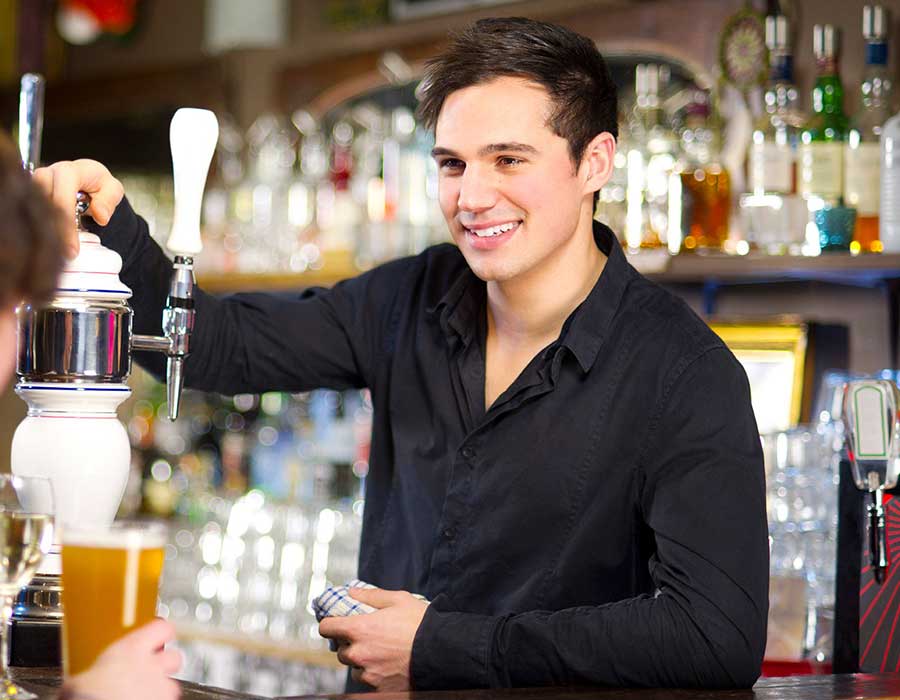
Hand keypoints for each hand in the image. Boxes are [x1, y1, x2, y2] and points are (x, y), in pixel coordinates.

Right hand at [32, 159, 123, 257]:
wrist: (88, 179)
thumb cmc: (99, 184)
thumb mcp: (112, 189)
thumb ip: (109, 200)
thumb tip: (101, 216)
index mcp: (69, 171)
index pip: (63, 198)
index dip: (66, 225)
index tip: (72, 249)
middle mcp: (47, 174)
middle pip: (40, 203)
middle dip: (50, 232)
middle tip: (61, 255)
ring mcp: (34, 183)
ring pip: (29, 208)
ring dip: (41, 232)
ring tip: (55, 253)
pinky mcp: (28, 194)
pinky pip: (27, 212)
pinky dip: (36, 229)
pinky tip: (46, 246)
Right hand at [62, 618, 181, 699]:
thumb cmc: (85, 696)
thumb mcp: (81, 678)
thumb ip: (92, 672)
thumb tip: (80, 681)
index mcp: (132, 649)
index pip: (162, 627)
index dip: (162, 632)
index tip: (158, 634)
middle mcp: (152, 665)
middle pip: (175, 656)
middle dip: (167, 663)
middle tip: (152, 670)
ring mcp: (160, 687)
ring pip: (172, 683)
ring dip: (162, 687)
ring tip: (144, 693)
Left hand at [318, 587, 428, 690]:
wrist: (442, 652)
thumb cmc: (421, 624)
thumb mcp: (398, 600)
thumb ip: (371, 596)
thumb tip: (352, 592)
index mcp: (359, 629)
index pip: (326, 628)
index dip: (330, 624)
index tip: (335, 624)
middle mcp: (359, 653)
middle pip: (340, 651)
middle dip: (351, 644)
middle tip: (368, 638)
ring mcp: (368, 674)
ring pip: (354, 668)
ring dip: (362, 662)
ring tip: (382, 654)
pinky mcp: (379, 689)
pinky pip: (368, 682)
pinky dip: (375, 675)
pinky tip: (390, 666)